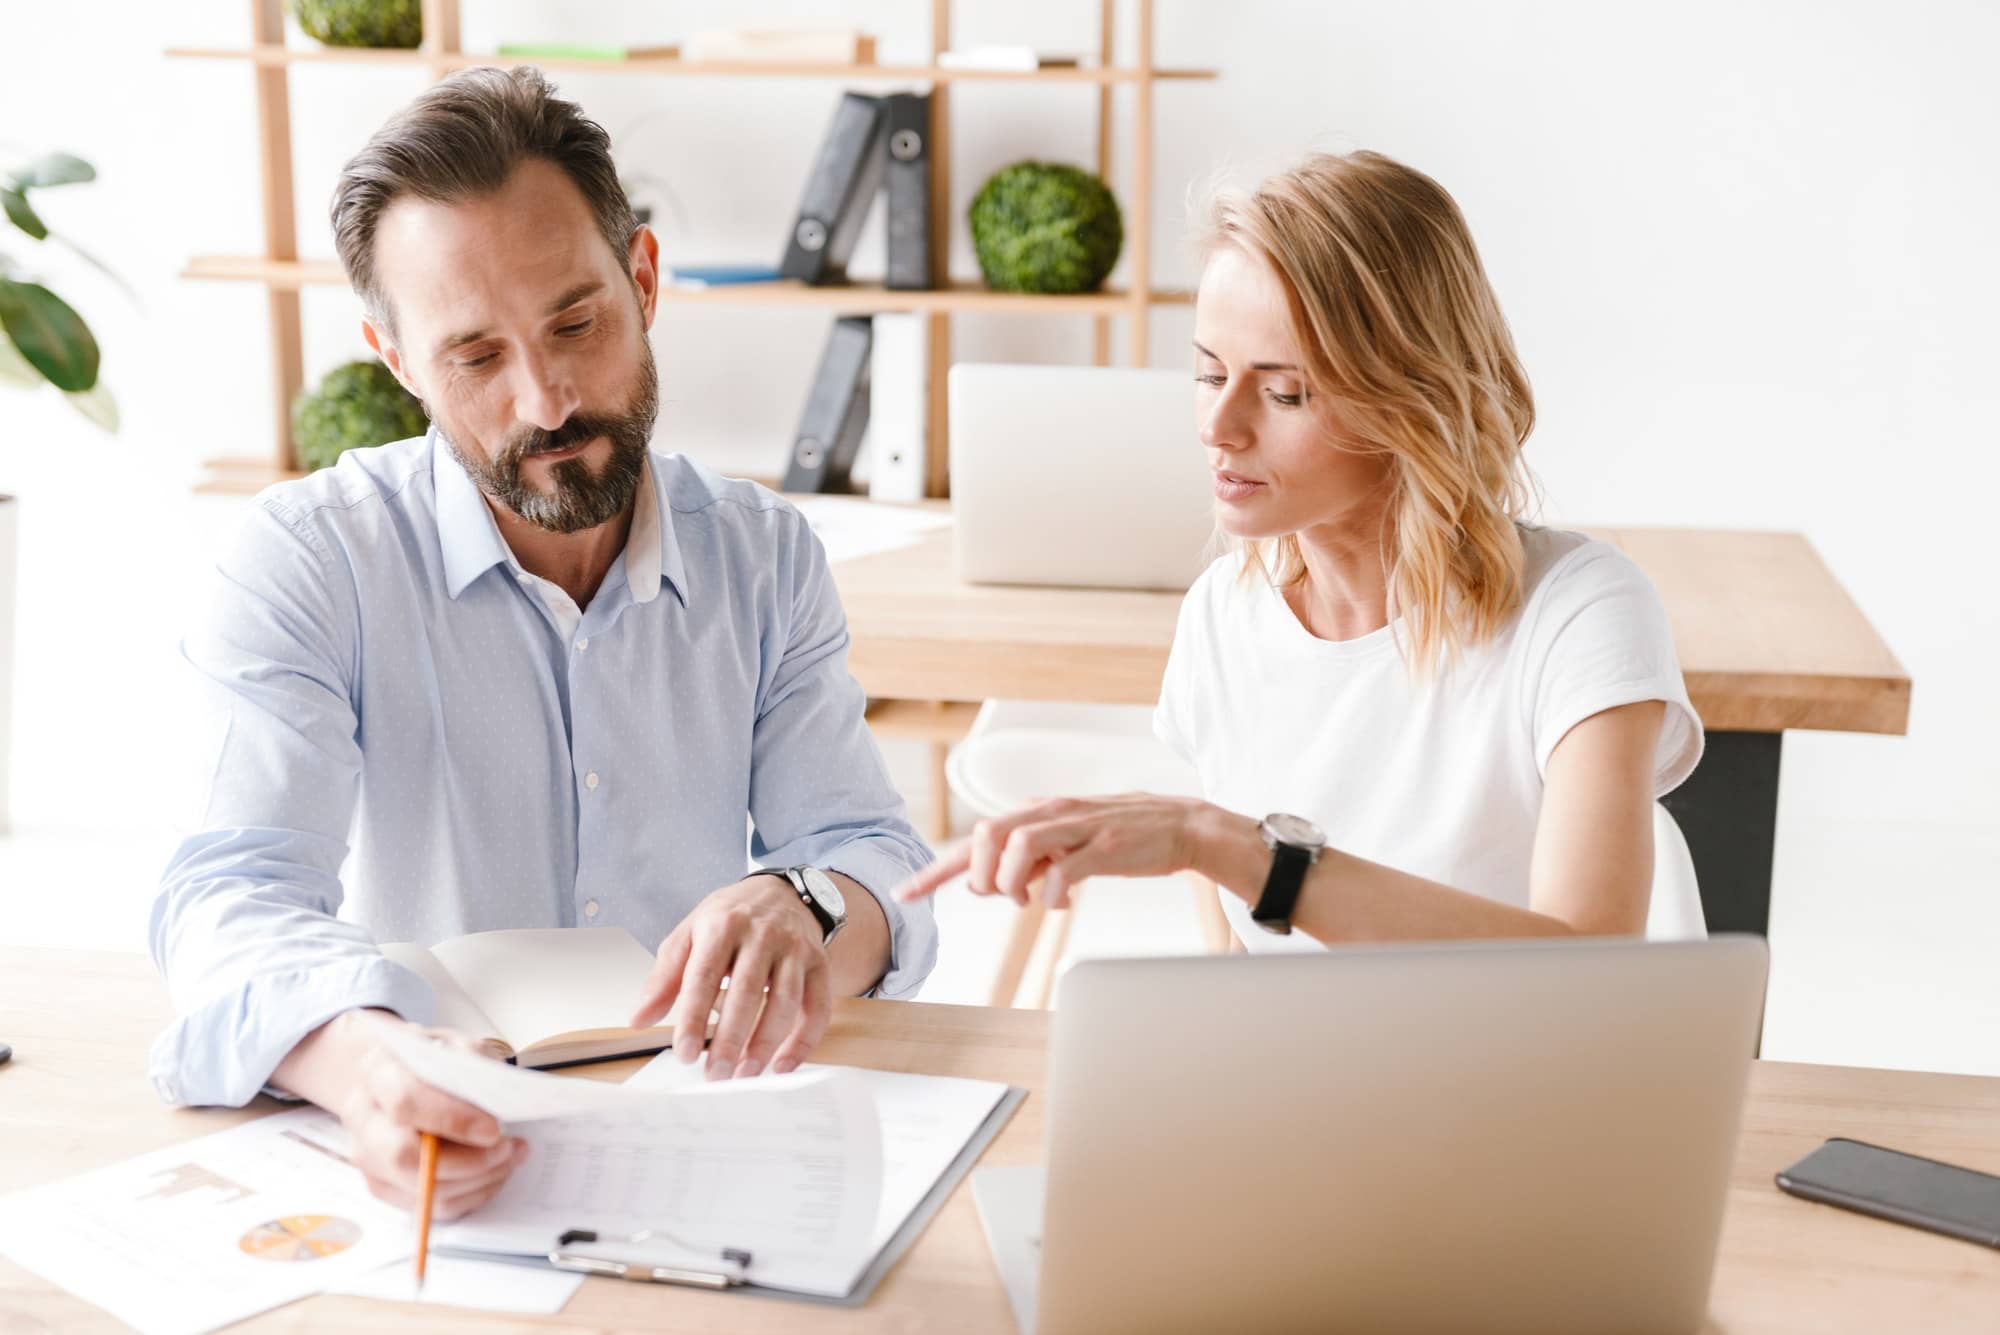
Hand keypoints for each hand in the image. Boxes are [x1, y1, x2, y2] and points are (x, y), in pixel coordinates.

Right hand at [283, 1010, 528, 1219]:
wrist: (391, 1076)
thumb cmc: (428, 1061)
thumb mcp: (455, 1043)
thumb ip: (473, 1065)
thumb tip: (499, 1104)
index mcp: (378, 1072)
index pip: (406, 1102)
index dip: (452, 1120)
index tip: (494, 1129)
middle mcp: (364, 1117)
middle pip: (404, 1157)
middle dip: (467, 1161)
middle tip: (506, 1148)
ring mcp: (368, 1156)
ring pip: (422, 1189)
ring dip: (477, 1181)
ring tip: (509, 1158)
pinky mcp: (382, 1184)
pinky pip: (430, 1206)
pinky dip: (471, 1195)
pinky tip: (493, 1173)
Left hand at [630, 875, 831, 1080]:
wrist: (779, 892)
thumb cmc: (729, 919)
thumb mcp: (689, 934)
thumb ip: (664, 978)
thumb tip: (640, 1019)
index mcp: (722, 925)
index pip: (704, 976)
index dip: (693, 1018)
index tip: (683, 1053)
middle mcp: (762, 934)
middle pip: (747, 992)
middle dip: (730, 1039)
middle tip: (714, 1074)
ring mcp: (795, 949)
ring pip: (785, 1002)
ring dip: (765, 1044)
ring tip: (744, 1074)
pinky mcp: (819, 964)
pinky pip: (818, 1007)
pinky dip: (804, 1041)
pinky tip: (783, 1064)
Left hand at [893, 793, 1211, 908]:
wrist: (1180, 824)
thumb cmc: (1117, 838)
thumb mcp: (1065, 843)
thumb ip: (1030, 858)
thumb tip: (996, 884)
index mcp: (1034, 814)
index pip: (974, 840)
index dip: (936, 870)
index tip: (905, 894)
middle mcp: (1049, 813)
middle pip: (987, 834)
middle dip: (979, 875)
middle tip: (1000, 897)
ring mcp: (1077, 827)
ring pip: (1018, 846)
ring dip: (1012, 882)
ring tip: (1028, 899)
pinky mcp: (1104, 847)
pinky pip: (1064, 871)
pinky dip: (1052, 894)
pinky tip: (1060, 903)